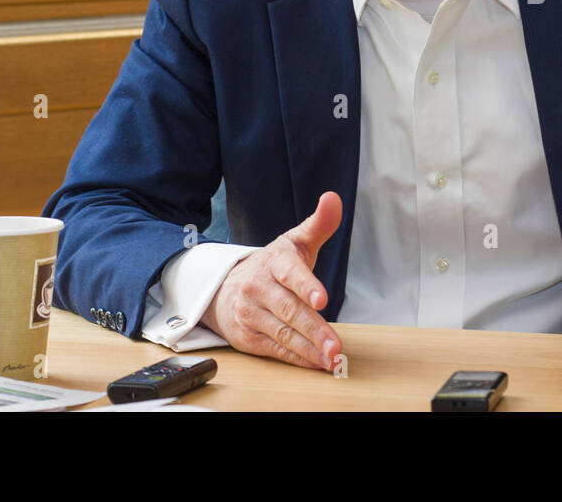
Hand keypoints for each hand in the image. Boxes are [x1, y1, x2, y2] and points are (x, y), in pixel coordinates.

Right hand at [201, 191, 343, 369]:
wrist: (225, 287)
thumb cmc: (272, 265)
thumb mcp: (294, 241)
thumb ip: (318, 224)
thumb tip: (333, 199)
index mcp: (274, 262)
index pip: (290, 273)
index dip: (306, 285)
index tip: (321, 298)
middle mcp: (259, 288)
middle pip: (289, 310)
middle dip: (314, 329)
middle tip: (336, 345)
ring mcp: (251, 314)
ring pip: (283, 334)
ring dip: (309, 348)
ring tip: (331, 358)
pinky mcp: (248, 337)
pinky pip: (276, 350)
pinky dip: (298, 358)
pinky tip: (317, 363)